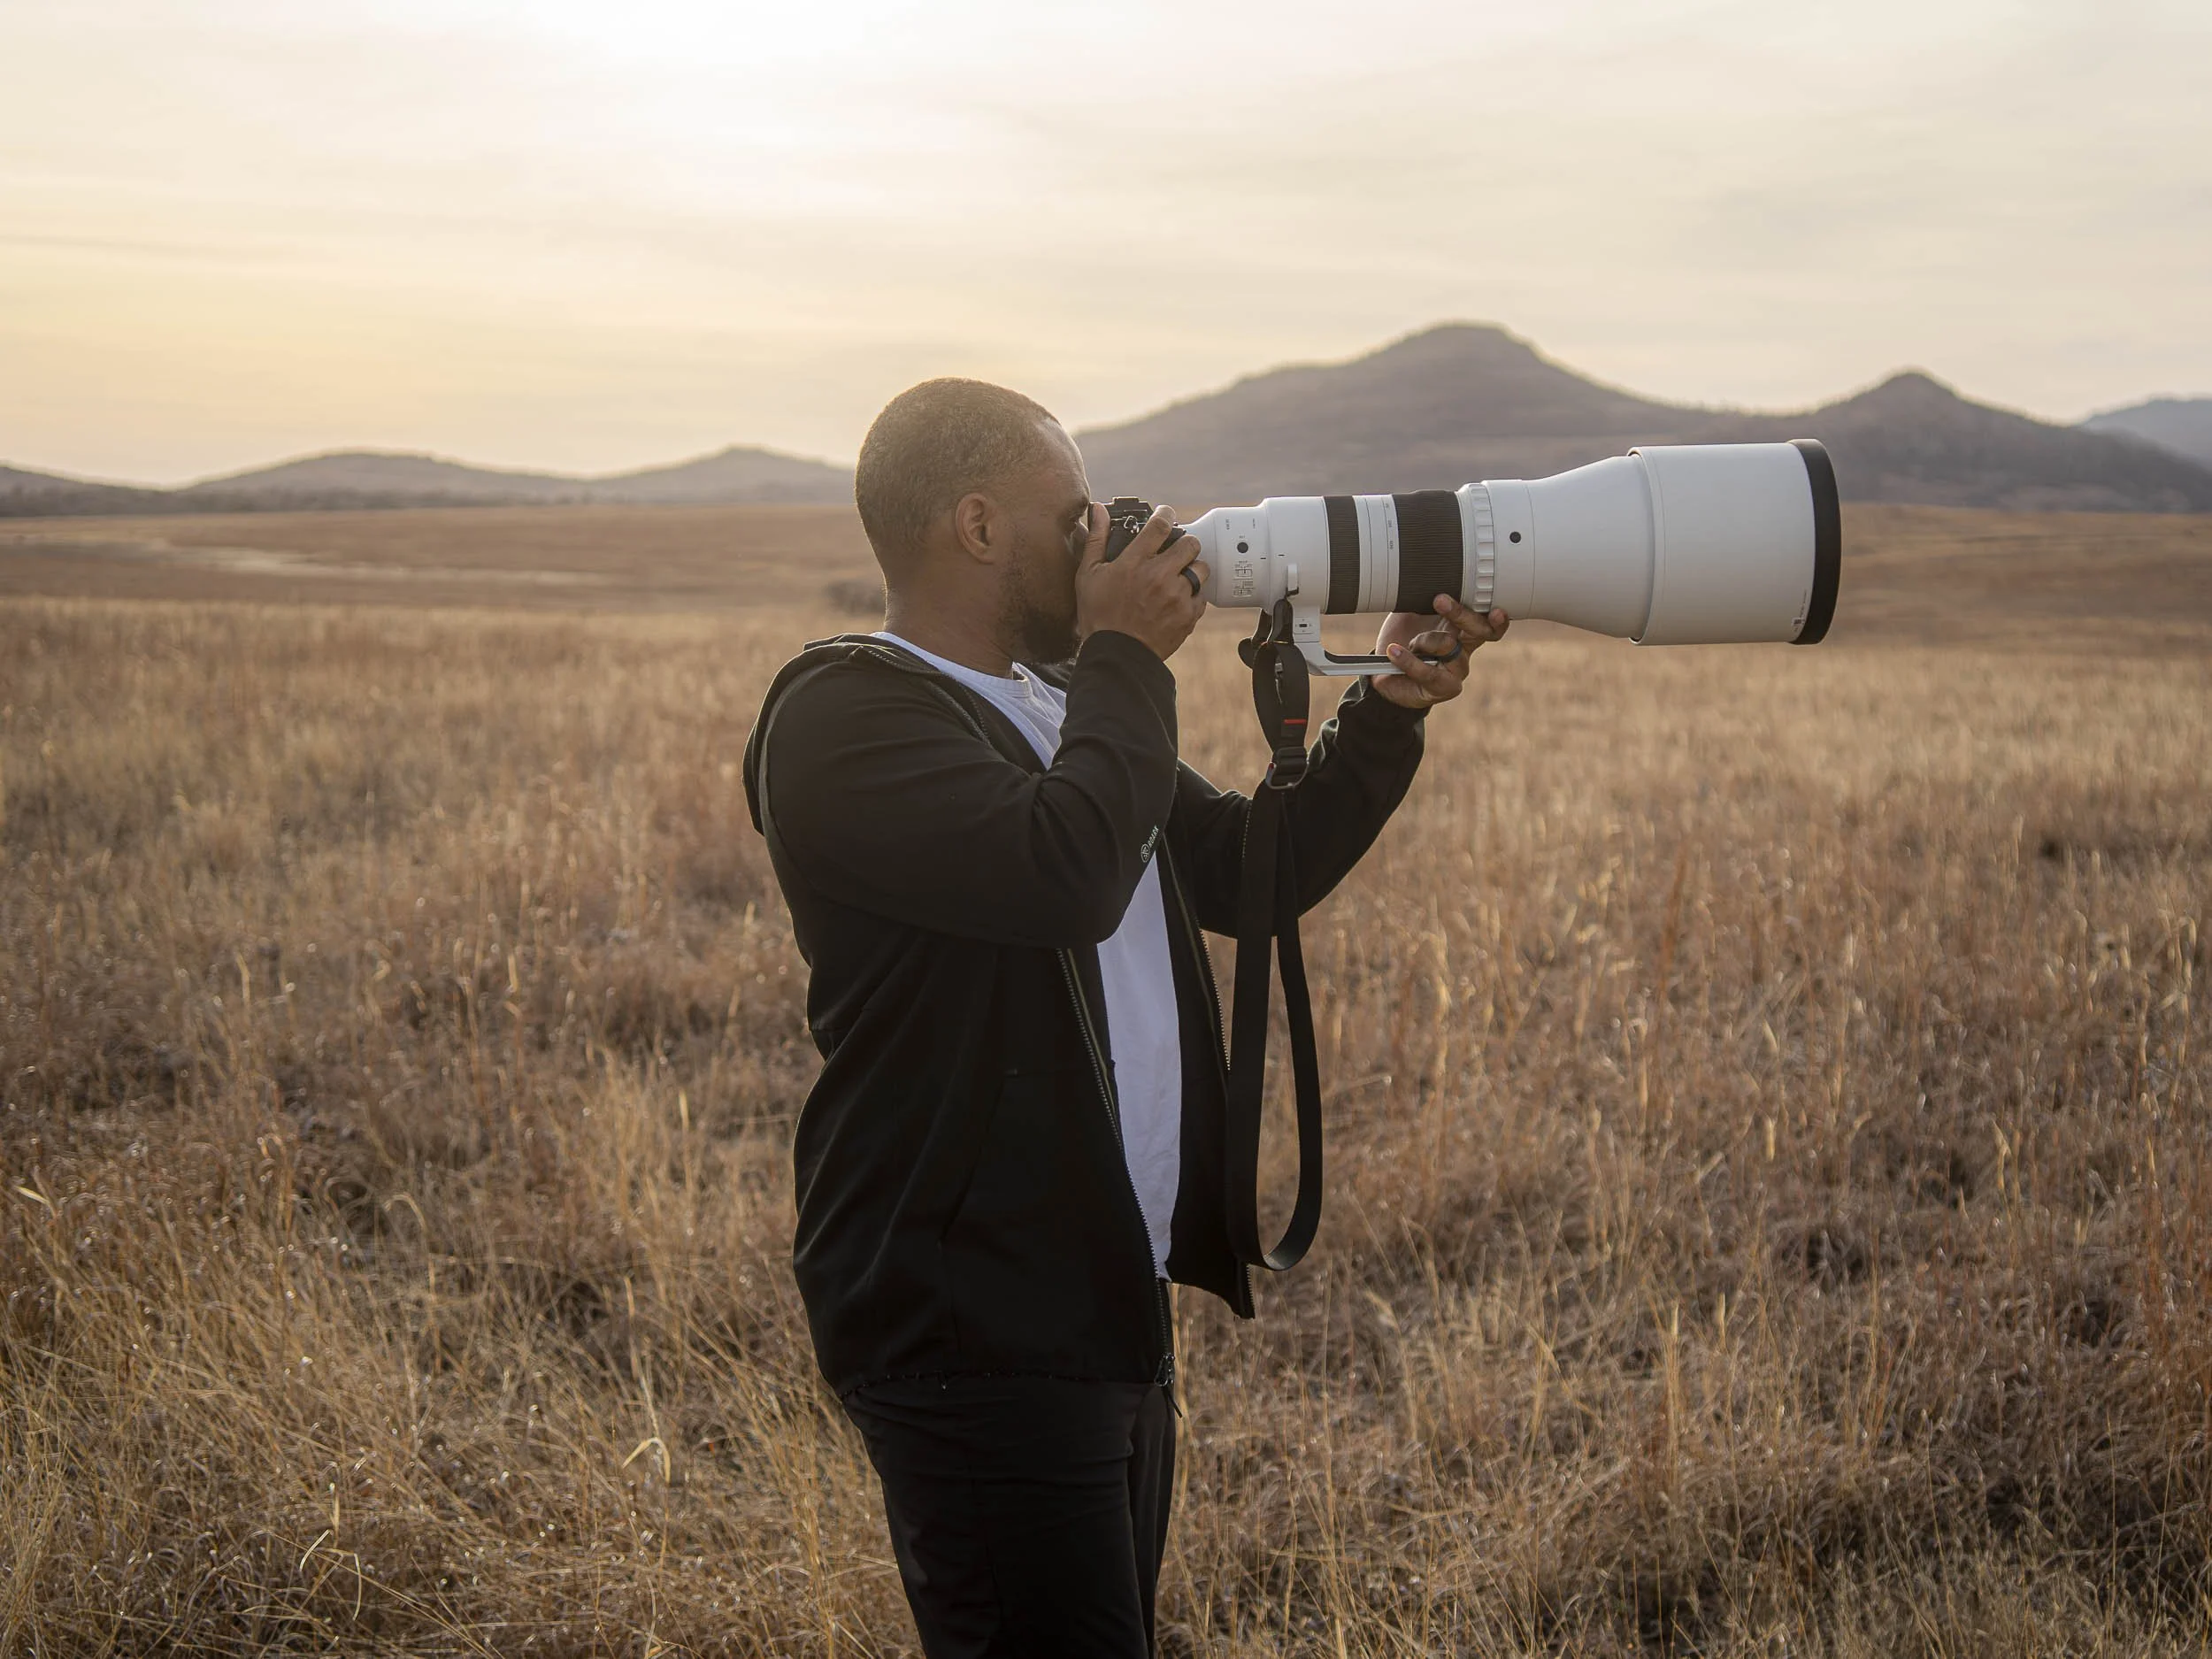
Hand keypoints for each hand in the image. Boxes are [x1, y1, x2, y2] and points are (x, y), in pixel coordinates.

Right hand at [1074, 503, 1208, 660]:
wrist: (1115, 655)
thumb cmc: (1098, 615)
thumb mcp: (1088, 574)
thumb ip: (1096, 538)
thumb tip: (1098, 510)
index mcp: (1135, 561)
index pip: (1160, 525)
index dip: (1166, 514)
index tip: (1166, 515)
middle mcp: (1159, 575)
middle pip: (1190, 543)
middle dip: (1184, 544)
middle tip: (1175, 552)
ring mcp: (1176, 596)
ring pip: (1200, 569)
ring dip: (1191, 570)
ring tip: (1177, 578)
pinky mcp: (1188, 616)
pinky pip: (1201, 596)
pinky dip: (1192, 596)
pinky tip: (1177, 600)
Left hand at [1368, 596, 1508, 709]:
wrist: (1381, 670)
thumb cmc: (1401, 636)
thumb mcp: (1409, 609)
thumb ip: (1422, 597)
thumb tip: (1422, 580)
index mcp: (1464, 628)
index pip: (1488, 622)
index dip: (1498, 619)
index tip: (1496, 610)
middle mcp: (1465, 649)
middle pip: (1481, 631)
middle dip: (1461, 614)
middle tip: (1439, 600)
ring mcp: (1456, 670)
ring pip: (1451, 649)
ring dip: (1425, 640)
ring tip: (1408, 640)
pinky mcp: (1442, 688)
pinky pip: (1430, 673)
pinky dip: (1409, 661)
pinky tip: (1394, 651)